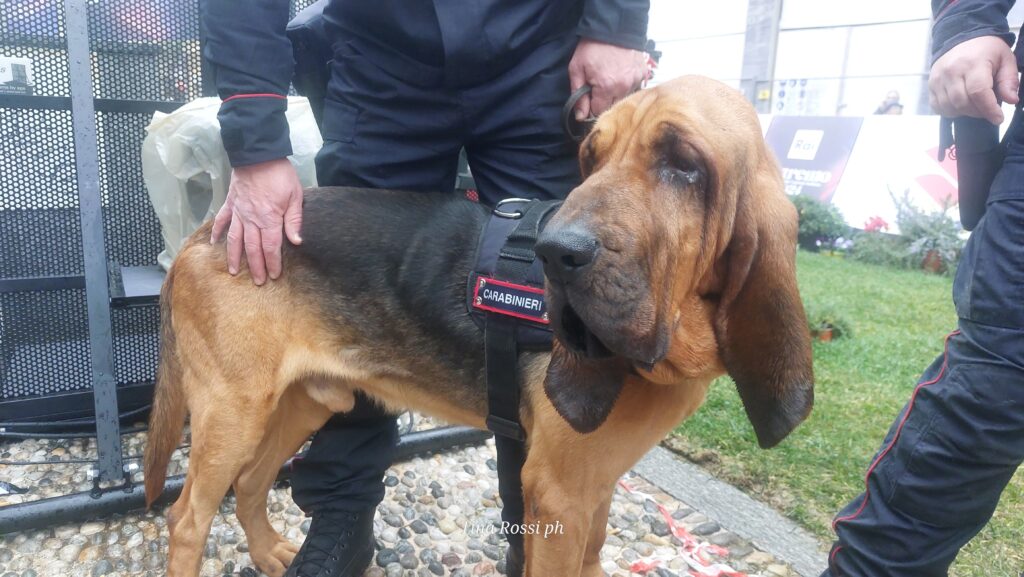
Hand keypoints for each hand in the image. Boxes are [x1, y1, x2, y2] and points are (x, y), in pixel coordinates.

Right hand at [211, 158, 302, 284]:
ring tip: (234, 272)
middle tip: (258, 281)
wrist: (258, 154)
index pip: (271, 247)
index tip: (274, 275)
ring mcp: (238, 212)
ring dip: (235, 257)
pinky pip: (221, 220)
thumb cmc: (280, 174)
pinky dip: (216, 232)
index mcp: (269, 219)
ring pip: (235, 239)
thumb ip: (294, 220)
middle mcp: (251, 219)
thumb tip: (296, 241)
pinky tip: (213, 243)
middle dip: (256, 266)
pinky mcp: (230, 203)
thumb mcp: (295, 196)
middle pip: (253, 248)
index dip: (273, 262)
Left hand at [568, 38, 646, 120]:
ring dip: (615, 94)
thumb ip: (577, 96)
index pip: (598, 112)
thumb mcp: (576, 69)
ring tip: (609, 78)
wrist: (613, 27)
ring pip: (623, 98)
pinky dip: (626, 85)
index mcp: (606, 87)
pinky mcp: (643, 74)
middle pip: (612, 107)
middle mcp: (624, 87)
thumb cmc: (592, 47)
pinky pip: (634, 88)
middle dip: (603, 101)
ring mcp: (636, 80)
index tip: (588, 98)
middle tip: (597, 86)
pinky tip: (620, 75)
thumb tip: (580, 117)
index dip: (591, 107)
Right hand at [929, 35, 1018, 124]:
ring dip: (964, 112)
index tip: (998, 118)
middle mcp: (952, 71)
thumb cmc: (986, 50)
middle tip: (987, 109)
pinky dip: (950, 111)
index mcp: (973, 63)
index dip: (988, 109)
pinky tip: (960, 104)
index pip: (978, 92)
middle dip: (978, 112)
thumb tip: (1011, 100)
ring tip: (974, 105)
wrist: (961, 36)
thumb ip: (1009, 80)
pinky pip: (938, 107)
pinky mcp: (930, 85)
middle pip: (962, 103)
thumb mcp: (1006, 59)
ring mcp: (938, 79)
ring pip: (949, 108)